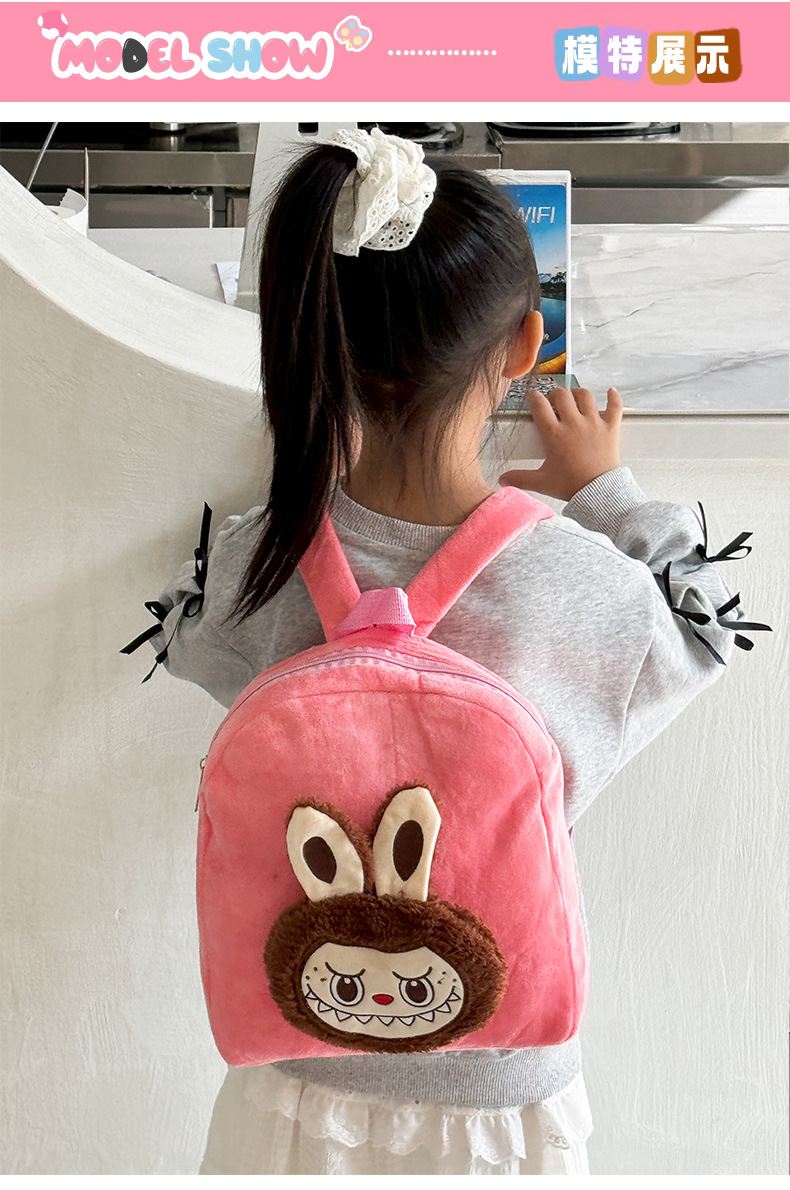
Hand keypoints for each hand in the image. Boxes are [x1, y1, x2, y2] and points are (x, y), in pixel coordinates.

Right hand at [499, 386, 623, 501]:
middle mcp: (573, 423)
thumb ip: (520, 479)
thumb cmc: (571, 486)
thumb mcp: (542, 482)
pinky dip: (613, 396)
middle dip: (555, 394)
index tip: (533, 398)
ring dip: (578, 393)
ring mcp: (593, 423)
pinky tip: (610, 392)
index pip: (539, 405)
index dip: (534, 397)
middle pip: (561, 395)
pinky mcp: (610, 428)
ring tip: (575, 398)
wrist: (598, 492)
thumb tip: (503, 479)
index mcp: (554, 434)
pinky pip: (615, 405)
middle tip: (554, 401)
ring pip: (585, 395)